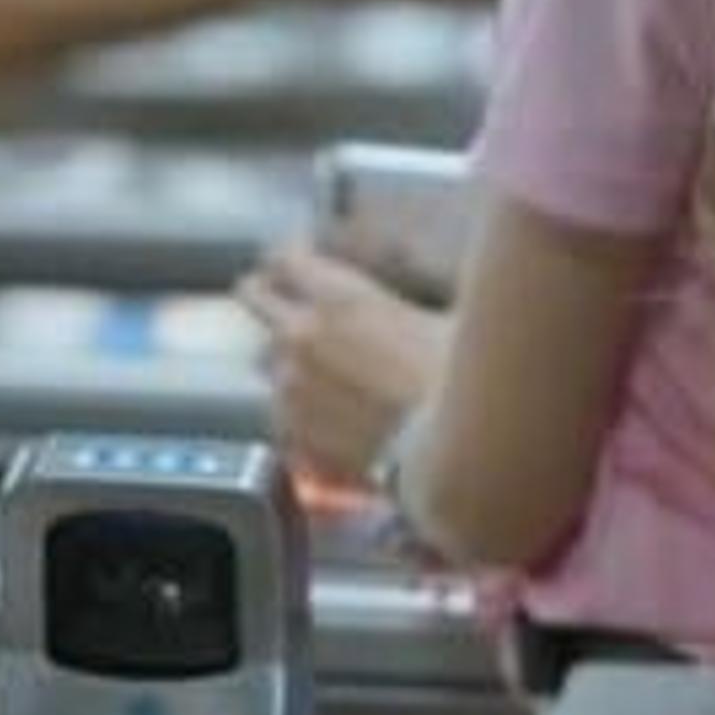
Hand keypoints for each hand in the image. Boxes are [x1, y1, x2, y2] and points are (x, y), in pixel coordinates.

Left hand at [236, 241, 447, 488]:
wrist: (449, 458)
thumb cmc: (461, 387)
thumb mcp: (449, 321)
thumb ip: (416, 301)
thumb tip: (430, 289)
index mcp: (340, 297)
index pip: (285, 257)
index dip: (291, 256)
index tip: (297, 258)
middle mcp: (301, 334)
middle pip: (253, 296)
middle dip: (265, 292)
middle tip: (279, 296)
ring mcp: (289, 384)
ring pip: (266, 356)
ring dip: (286, 355)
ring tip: (318, 370)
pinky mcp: (289, 429)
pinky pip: (278, 406)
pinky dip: (295, 405)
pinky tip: (324, 413)